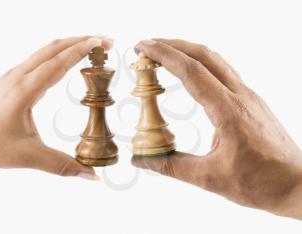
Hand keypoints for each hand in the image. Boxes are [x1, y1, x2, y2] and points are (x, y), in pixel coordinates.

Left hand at [0, 36, 112, 180]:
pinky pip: (37, 58)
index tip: (102, 42)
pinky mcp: (10, 79)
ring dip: (70, 44)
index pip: (58, 62)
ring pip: (45, 51)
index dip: (82, 50)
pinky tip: (65, 60)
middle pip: (54, 48)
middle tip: (106, 41)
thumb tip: (92, 175)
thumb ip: (63, 165)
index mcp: (24, 91)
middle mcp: (18, 76)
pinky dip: (57, 53)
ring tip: (91, 45)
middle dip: (82, 41)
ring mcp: (13, 75)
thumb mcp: (29, 157)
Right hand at [132, 38, 301, 219]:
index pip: (192, 72)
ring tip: (164, 54)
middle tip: (147, 46)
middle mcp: (240, 96)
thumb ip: (172, 166)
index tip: (143, 47)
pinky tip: (190, 72)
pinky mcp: (250, 101)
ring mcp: (248, 96)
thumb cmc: (260, 182)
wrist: (297, 184)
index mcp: (229, 111)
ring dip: (188, 51)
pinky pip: (223, 71)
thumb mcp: (210, 178)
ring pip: (216, 60)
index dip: (164, 56)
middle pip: (204, 55)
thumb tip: (142, 159)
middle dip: (173, 45)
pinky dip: (201, 63)